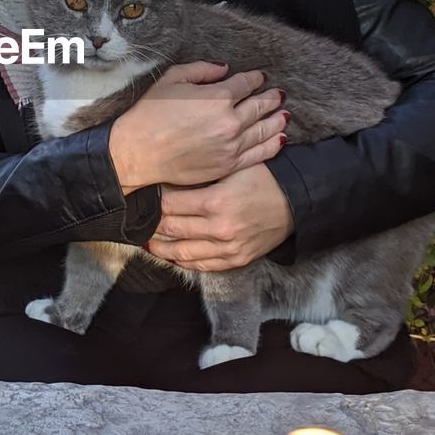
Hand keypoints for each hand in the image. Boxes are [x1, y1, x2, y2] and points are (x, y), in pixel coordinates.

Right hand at [108, 61, 286, 192]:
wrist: (138, 153)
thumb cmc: (149, 115)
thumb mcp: (172, 80)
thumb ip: (201, 70)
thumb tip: (224, 69)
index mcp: (217, 97)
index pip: (245, 84)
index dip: (255, 79)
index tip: (260, 77)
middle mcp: (229, 121)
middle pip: (260, 107)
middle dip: (271, 99)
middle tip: (279, 95)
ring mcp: (231, 146)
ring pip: (264, 130)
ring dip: (277, 120)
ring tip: (285, 115)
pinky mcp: (228, 165)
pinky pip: (258, 154)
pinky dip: (272, 145)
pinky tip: (280, 139)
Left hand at [145, 163, 293, 270]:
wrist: (295, 202)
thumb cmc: (263, 179)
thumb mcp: (233, 168)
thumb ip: (203, 175)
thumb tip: (169, 177)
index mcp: (216, 201)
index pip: (170, 205)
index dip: (154, 201)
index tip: (144, 197)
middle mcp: (220, 228)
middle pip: (171, 229)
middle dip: (152, 224)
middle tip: (139, 219)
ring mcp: (228, 247)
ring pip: (181, 253)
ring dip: (160, 248)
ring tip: (148, 241)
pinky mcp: (236, 260)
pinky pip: (201, 266)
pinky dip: (182, 261)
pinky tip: (172, 254)